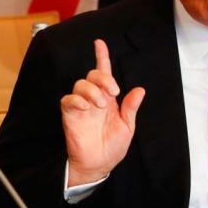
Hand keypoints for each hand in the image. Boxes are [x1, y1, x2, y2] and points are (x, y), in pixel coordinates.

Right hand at [61, 39, 144, 185]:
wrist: (98, 165)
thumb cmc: (112, 147)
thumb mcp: (127, 127)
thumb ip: (130, 108)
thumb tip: (139, 90)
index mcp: (108, 99)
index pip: (104, 74)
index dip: (101, 57)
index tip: (99, 43)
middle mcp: (93, 100)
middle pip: (91, 76)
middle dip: (102, 77)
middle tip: (113, 91)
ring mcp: (81, 107)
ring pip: (80, 85)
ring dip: (92, 90)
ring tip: (100, 105)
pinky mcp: (70, 115)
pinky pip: (68, 100)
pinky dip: (77, 100)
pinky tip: (87, 108)